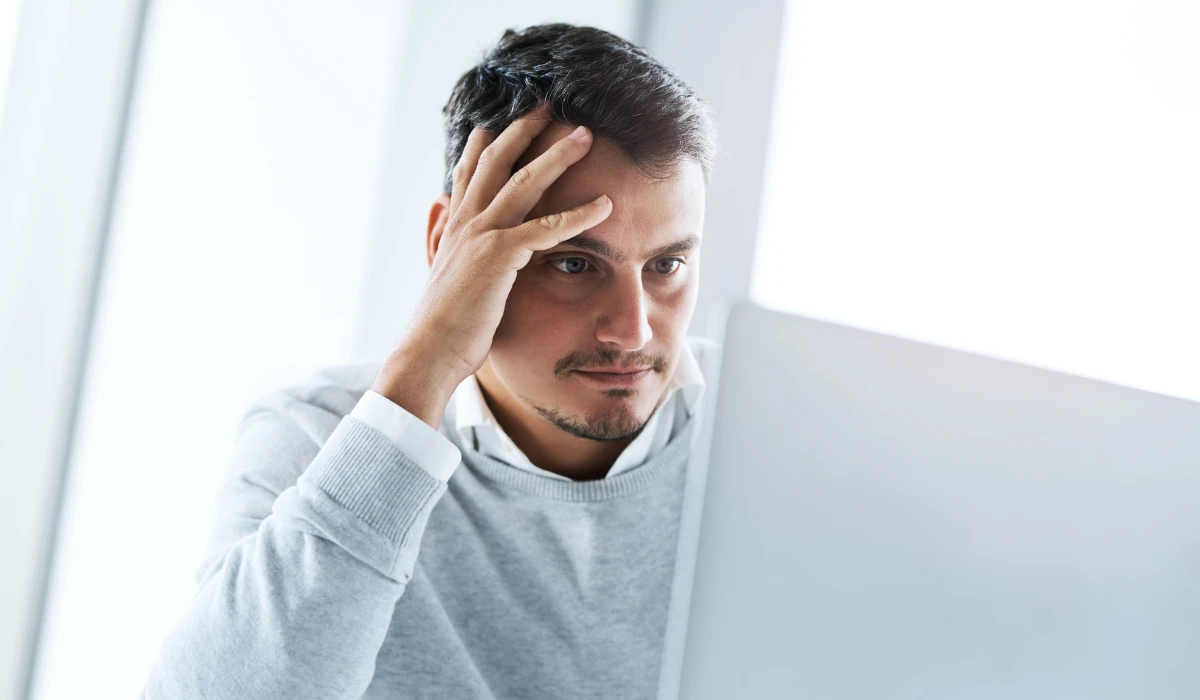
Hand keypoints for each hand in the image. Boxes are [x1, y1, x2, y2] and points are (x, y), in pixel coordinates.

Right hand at [372, 102, 612, 427]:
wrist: (427, 352)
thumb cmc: (441, 325)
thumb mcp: (442, 274)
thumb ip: (445, 242)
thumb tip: (440, 215)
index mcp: (453, 226)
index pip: (470, 172)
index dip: (485, 143)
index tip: (499, 119)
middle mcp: (464, 221)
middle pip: (498, 161)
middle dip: (525, 129)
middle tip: (550, 104)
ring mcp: (480, 235)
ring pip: (524, 183)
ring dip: (558, 156)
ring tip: (587, 135)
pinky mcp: (498, 257)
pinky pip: (545, 229)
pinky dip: (578, 215)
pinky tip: (605, 205)